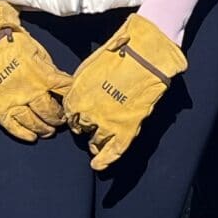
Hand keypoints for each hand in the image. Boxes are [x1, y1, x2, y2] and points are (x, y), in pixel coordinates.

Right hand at [0, 0, 70, 140]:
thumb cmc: (10, 40)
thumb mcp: (37, 51)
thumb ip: (48, 69)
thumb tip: (58, 81)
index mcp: (44, 76)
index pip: (64, 92)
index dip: (70, 99)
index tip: (73, 102)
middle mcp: (32, 92)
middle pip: (51, 112)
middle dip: (58, 118)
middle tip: (61, 120)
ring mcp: (15, 101)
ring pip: (34, 122)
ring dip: (44, 128)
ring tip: (49, 131)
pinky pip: (13, 125)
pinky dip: (23, 133)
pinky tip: (31, 137)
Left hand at [62, 13, 187, 170]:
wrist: (147, 51)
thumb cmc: (120, 52)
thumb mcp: (91, 66)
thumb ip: (82, 85)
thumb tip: (78, 97)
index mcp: (77, 94)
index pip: (69, 113)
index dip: (74, 114)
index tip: (79, 114)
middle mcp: (88, 111)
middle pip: (79, 127)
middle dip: (84, 127)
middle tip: (90, 124)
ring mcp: (108, 122)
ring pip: (95, 141)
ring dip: (94, 142)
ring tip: (97, 142)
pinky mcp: (127, 128)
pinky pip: (114, 150)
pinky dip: (106, 160)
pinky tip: (98, 166)